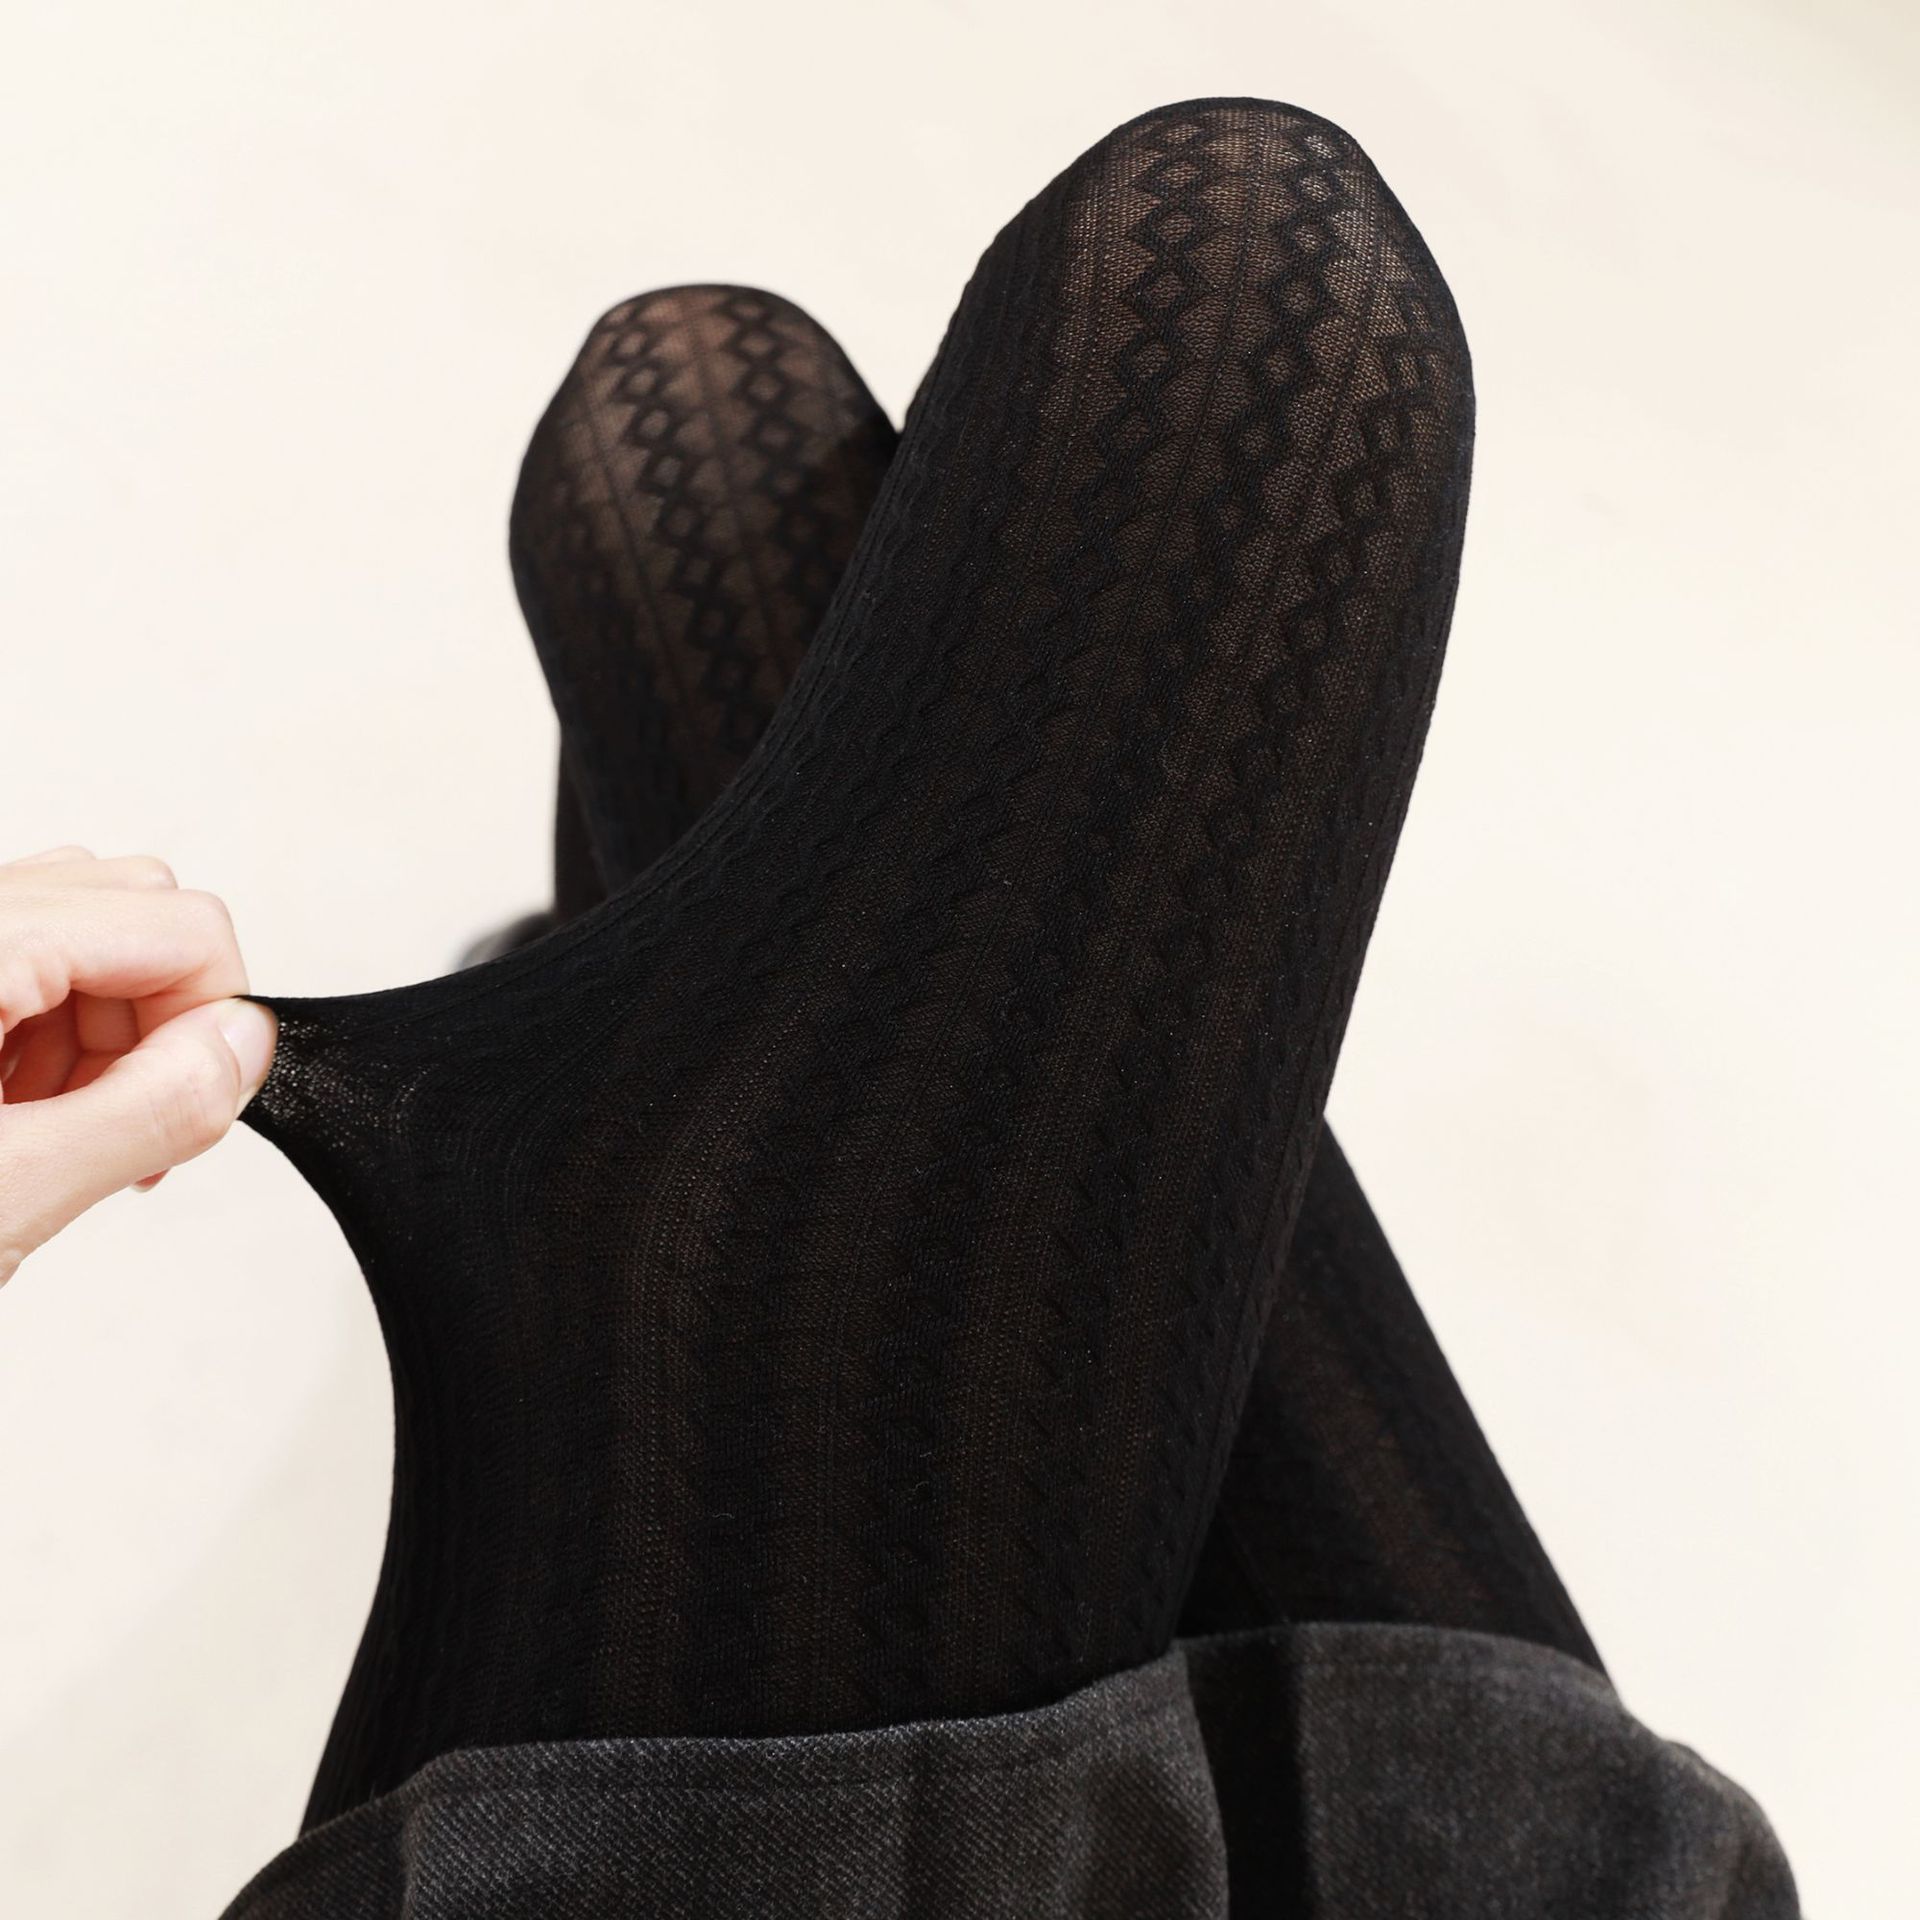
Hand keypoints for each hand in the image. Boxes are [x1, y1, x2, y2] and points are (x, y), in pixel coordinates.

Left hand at [0, 846, 276, 1284]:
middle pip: (138, 906)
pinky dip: (50, 1031)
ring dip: (106, 1030)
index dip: (216, 1022)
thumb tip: (247, 1043)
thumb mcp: (5, 1194)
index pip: (180, 922)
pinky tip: (12, 1109)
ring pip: (88, 927)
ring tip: (51, 1128)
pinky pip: (29, 955)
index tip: (188, 1110)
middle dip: (164, 1018)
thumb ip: (147, 1109)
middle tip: (119, 1120)